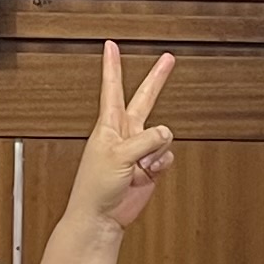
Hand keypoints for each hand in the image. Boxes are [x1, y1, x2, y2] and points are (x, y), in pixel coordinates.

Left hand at [64, 42, 178, 235]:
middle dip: (157, 79)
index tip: (110, 46)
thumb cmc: (95, 187)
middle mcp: (125, 133)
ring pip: (162, 135)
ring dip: (157, 148)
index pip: (112, 88)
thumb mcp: (118, 155)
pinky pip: (166, 155)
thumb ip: (145, 140)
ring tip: (143, 163)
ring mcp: (138, 150)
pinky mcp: (150, 166)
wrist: (100, 217)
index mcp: (109, 125)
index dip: (112, 66)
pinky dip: (161, 163)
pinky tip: (150, 172)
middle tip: (168, 60)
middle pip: (144, 99)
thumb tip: (166, 132)